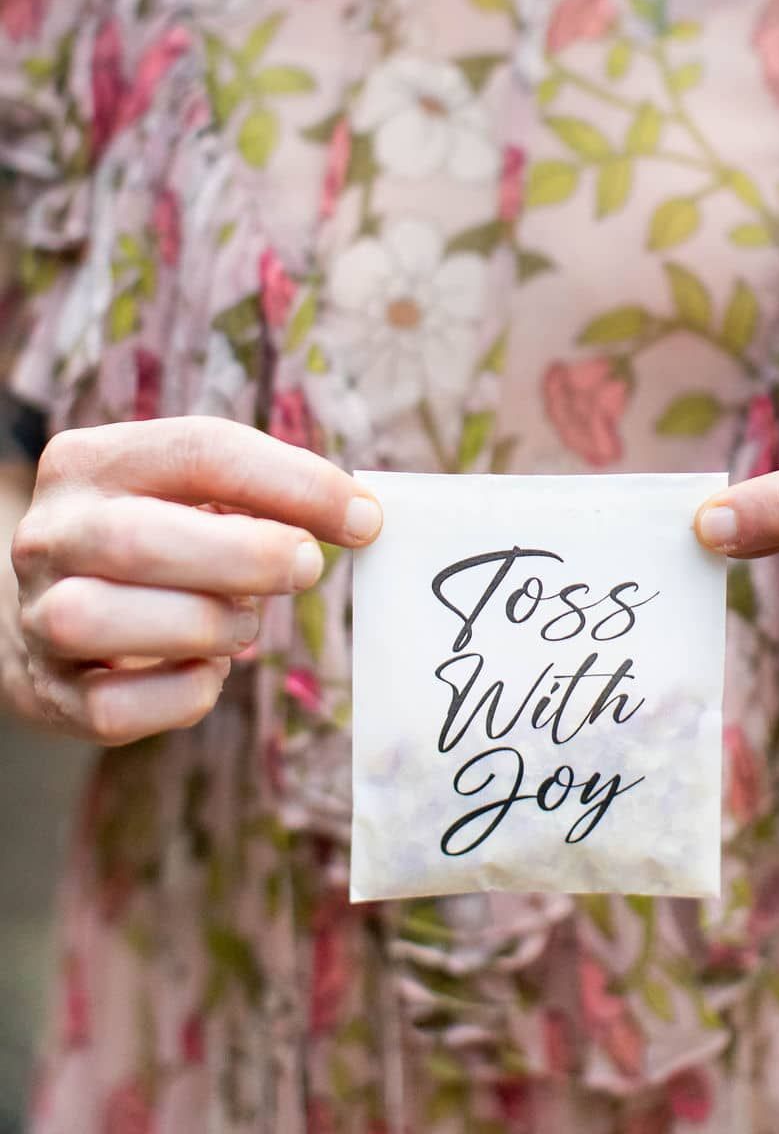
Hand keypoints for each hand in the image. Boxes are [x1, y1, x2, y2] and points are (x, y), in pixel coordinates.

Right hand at [7, 417, 382, 745]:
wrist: (49, 611)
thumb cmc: (153, 542)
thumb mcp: (186, 493)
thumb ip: (260, 493)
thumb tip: (359, 515)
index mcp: (92, 462)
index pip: (199, 450)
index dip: (294, 482)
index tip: (363, 517)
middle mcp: (51, 532)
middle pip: (137, 538)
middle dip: (245, 556)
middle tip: (308, 567)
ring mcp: (36, 615)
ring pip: (104, 620)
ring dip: (204, 624)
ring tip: (243, 623)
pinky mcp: (47, 693)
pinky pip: (114, 707)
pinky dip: (182, 694)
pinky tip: (208, 672)